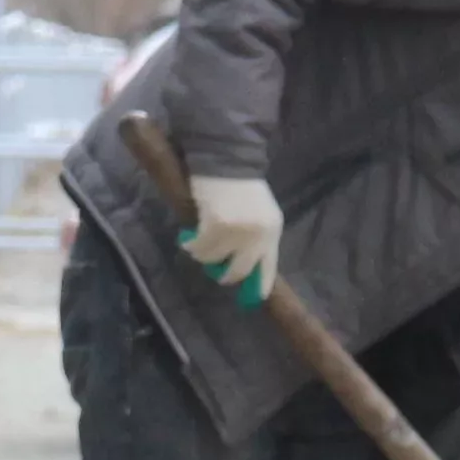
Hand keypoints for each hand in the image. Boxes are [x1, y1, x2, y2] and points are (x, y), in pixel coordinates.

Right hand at [174, 171, 281, 308]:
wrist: (228, 159)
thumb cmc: (242, 186)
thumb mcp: (260, 213)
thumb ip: (256, 237)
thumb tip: (241, 266)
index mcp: (272, 231)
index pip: (268, 268)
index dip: (259, 286)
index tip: (253, 300)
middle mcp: (257, 235)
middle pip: (238, 271)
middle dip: (225, 275)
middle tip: (216, 271)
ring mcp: (236, 231)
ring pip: (213, 260)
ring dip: (202, 255)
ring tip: (197, 244)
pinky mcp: (216, 225)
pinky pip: (199, 247)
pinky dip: (190, 245)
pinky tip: (187, 238)